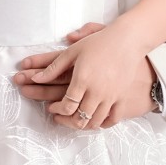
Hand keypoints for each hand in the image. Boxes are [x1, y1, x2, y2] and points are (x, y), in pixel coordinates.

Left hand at [12, 22, 156, 128]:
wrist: (129, 40)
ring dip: (82, 124)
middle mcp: (97, 91)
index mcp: (83, 79)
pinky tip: (94, 120)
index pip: (67, 105)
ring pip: (94, 122)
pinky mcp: (123, 98)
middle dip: (66, 120)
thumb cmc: (100, 42)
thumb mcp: (73, 51)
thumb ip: (54, 67)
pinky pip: (112, 119)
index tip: (52, 108)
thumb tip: (36, 79)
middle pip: (79, 118)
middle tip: (60, 116)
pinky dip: (102, 124)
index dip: (57, 110)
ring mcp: (112, 96)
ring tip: (74, 119)